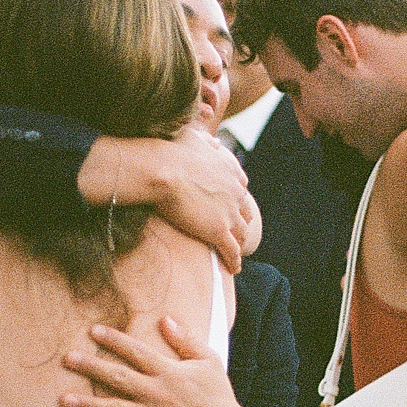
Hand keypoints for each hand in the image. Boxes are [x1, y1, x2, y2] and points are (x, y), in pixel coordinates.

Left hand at [62, 316, 264, 406]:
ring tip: (64, 400)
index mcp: (170, 373)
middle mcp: (158, 395)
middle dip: (91, 368)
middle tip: (67, 359)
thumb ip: (186, 341)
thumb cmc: (219, 398)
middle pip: (119, 378)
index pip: (137, 352)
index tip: (93, 331)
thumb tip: (166, 319)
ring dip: (88, 405)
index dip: (115, 341)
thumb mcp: (209, 363)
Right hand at [90, 131, 260, 271]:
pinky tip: (233, 269)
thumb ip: (206, 141)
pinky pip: (232, 251)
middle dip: (240, 223)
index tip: (229, 206)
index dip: (235, 198)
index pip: (241, 187)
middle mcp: (236, 191)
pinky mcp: (219, 231)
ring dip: (239, 244)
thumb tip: (215, 141)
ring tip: (234, 254)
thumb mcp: (194, 137)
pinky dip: (234, 261)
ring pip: (242, 234)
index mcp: (230, 169)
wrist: (161, 169)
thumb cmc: (170, 150)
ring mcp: (229, 212)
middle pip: (245, 212)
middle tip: (234, 233)